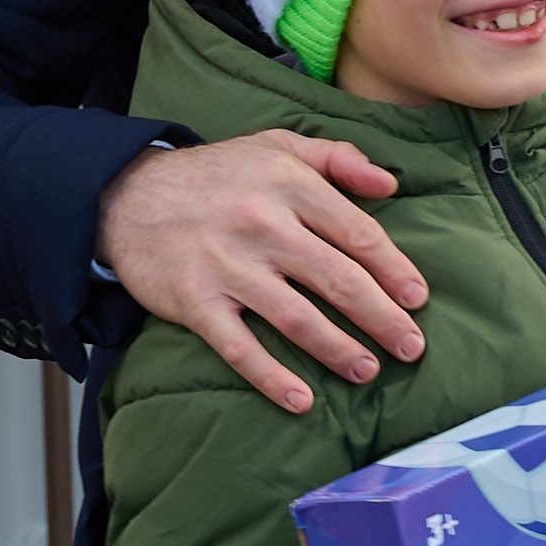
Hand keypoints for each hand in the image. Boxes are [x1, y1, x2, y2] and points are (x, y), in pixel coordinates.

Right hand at [97, 129, 428, 413]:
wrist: (127, 194)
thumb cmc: (217, 174)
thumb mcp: (277, 145)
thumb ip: (338, 158)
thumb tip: (391, 184)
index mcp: (289, 183)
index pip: (357, 233)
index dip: (393, 270)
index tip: (417, 299)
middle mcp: (262, 224)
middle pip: (337, 279)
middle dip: (382, 318)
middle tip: (412, 348)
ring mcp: (227, 265)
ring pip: (296, 317)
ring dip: (338, 349)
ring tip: (368, 370)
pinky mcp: (194, 301)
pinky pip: (239, 348)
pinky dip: (271, 377)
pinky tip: (301, 400)